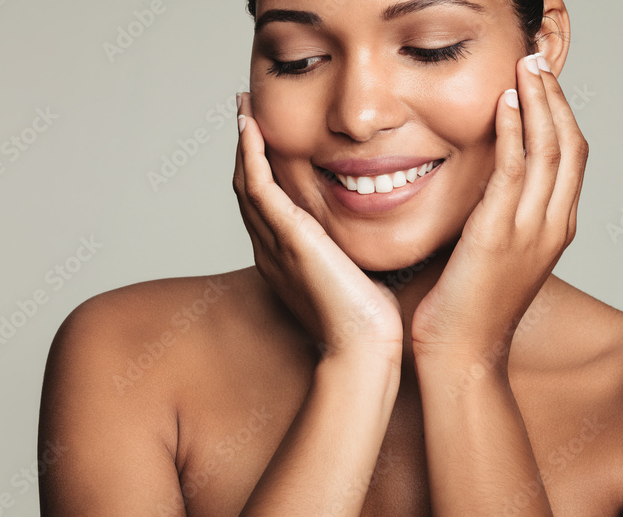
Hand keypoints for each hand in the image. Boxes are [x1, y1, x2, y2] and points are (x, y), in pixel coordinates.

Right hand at [233, 92, 403, 364]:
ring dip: (244, 143)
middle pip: (247, 190)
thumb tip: (379, 232)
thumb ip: (356, 251)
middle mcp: (271, 249)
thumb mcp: (359, 275)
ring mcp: (274, 243)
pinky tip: (251, 128)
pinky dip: (251, 155)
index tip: (267, 139)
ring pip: (246, 183)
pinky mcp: (287, 237)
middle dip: (246, 150)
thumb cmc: (369, 322)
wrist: (364, 346)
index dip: (262, 170)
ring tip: (244, 110)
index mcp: (285, 259)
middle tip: (245, 113)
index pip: (266, 205)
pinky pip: (258, 187)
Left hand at [410, 53, 587, 362]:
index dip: (562, 116)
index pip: (572, 159)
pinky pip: (513, 170)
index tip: (543, 84)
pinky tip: (505, 104)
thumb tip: (481, 186)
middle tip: (537, 63)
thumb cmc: (469, 308)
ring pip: (548, 150)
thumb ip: (499, 217)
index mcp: (555, 230)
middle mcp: (553, 226)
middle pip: (570, 145)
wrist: (463, 354)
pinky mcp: (498, 234)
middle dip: (555, 98)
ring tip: (524, 68)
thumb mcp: (495, 255)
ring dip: (537, 103)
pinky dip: (513, 132)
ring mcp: (530, 230)